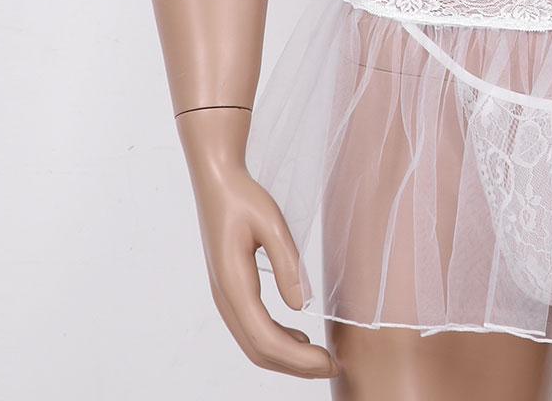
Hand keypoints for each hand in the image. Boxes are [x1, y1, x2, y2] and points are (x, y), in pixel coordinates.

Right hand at [178, 109, 336, 379]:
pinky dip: (277, 341)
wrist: (217, 183)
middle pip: (258, 350)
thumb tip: (302, 308)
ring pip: (253, 344)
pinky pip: (252, 328)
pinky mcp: (231, 291)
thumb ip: (288, 264)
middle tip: (334, 366)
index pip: (265, 338)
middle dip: (296, 366)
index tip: (331, 362)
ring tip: (321, 358)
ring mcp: (225, 297)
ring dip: (286, 357)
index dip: (299, 359)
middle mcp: (225, 298)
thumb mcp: (272, 224)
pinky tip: (300, 339)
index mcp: (233, 284)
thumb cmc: (245, 198)